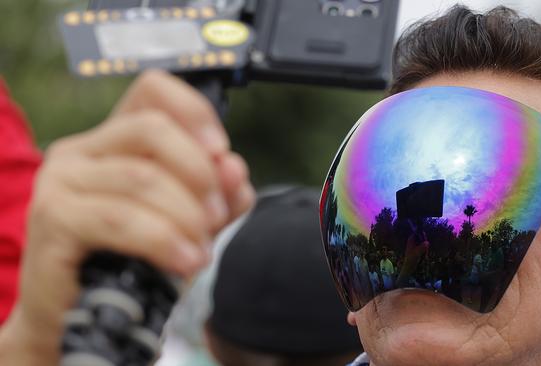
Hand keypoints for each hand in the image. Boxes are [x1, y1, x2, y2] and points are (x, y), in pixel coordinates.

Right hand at [0, 71, 254, 363]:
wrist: (85, 316)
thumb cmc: (136, 263)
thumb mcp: (188, 223)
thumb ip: (217, 194)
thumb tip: (235, 167)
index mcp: (114, 140)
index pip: (153, 90)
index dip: (194, 112)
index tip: (222, 151)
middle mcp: (82, 149)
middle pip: (152, 128)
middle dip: (200, 172)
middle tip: (218, 216)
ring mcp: (61, 180)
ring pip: (141, 177)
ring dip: (187, 216)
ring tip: (202, 253)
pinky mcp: (53, 218)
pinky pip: (121, 218)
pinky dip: (164, 240)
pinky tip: (186, 262)